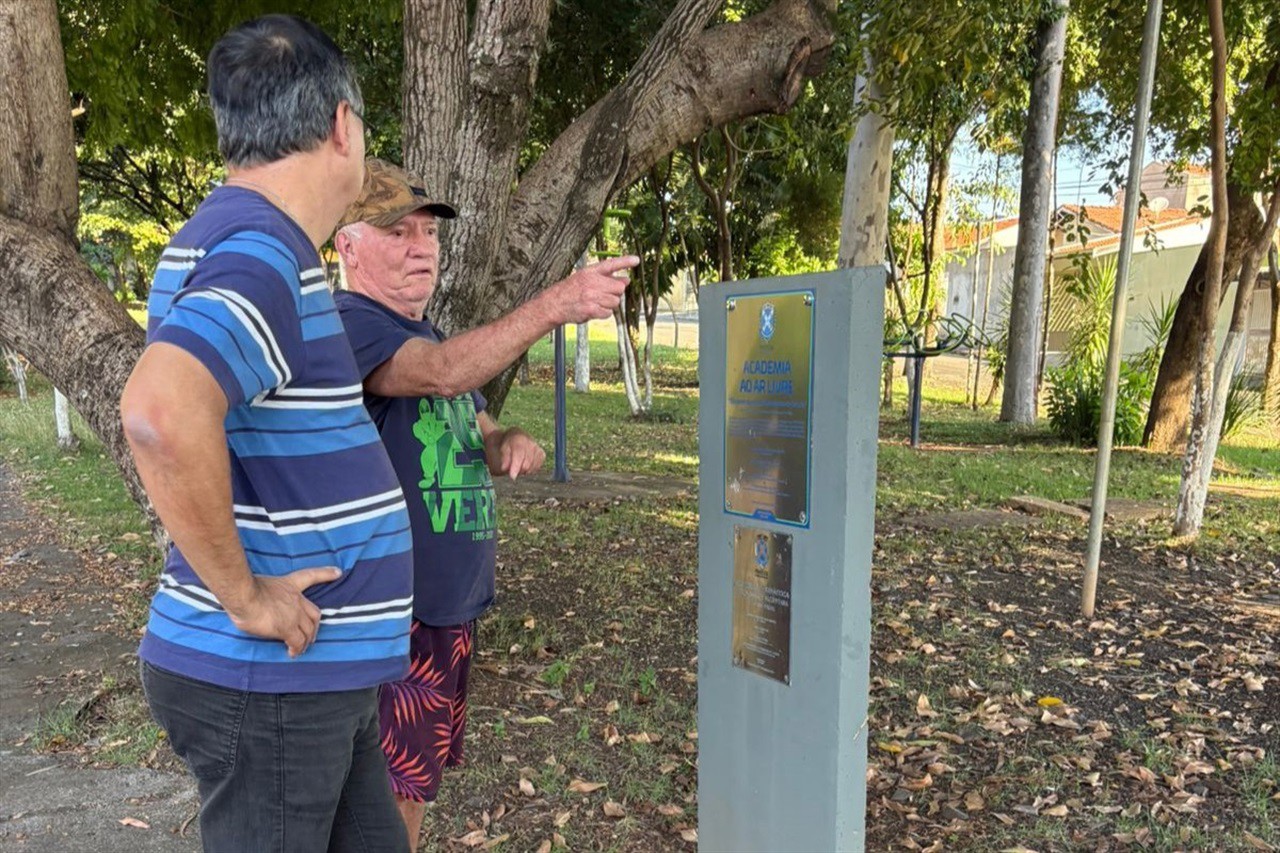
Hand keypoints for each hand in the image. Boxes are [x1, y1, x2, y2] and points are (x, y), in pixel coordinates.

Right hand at [222, 567, 341, 657]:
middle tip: (312, 635)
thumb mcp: (260, 585)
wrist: (243, 595)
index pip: (311, 576)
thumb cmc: (244, 589)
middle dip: (315, 626)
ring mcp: (294, 614)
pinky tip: (292, 653)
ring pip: (308, 631)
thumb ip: (267, 594)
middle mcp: (296, 599)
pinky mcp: (287, 628)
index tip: (338, 572)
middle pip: (314, 614)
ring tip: (301, 648)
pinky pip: (297, 642)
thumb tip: (259, 603)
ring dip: (306, 640)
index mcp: (289, 584)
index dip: (326, 574)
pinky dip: (296, 649)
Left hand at [488, 428, 544, 480]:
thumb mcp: (504, 449)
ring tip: (518, 465)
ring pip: (532, 467)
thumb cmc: (510, 444)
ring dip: (524, 470)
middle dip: (518, 470)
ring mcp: (538, 449)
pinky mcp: (542, 454)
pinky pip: (537, 467)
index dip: (516, 466)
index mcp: (519, 439)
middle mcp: (531, 443)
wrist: (519, 437)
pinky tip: (525, 465)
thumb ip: (504, 458)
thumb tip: (504, 469)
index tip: (512, 477)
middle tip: (513, 470)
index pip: (519, 454)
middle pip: (526, 464)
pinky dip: (530, 469)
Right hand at [543, 255, 637, 324]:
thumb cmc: (570, 291)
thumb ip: (606, 278)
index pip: (611, 264)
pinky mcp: (592, 309)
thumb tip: (626, 280)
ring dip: (609, 304)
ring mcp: (592, 296)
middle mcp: (592, 282)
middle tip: (603, 295)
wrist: (554, 305)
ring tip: (596, 303)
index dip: (625, 261)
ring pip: (615, 302)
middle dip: (615, 293)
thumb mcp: (585, 278)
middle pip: (619, 288)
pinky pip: (608, 313)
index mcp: (590, 272)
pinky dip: (604, 313)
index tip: (636, 260)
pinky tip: (594, 310)